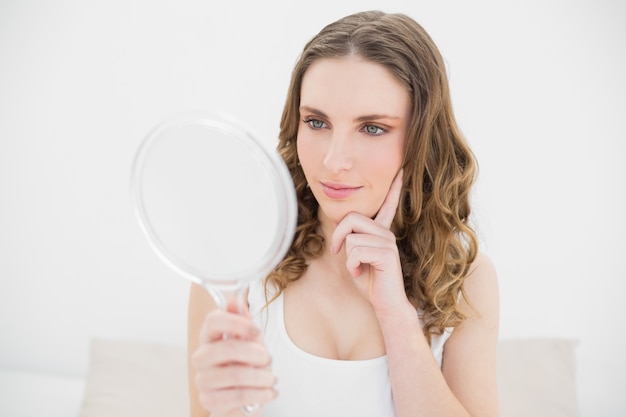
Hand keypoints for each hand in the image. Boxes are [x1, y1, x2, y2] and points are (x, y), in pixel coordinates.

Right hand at [191, 299, 276, 416]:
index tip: (256, 330)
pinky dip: (260, 394)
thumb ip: (243, 322)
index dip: (237, 323)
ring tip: (271, 379)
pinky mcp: (210, 401)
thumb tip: (233, 301)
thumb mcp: (249, 341)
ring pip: (236, 374)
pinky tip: (269, 392)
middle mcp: (201, 358)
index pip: (213, 321)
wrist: (240, 399)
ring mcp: (203, 380)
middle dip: (255, 353)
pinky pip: (239, 396)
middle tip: (269, 359)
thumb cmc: (244, 364)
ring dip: (262, 377)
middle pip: (227, 348)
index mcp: (209, 337)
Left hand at [330, 170, 408, 314]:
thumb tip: (339, 225)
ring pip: (351, 238)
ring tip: (357, 268)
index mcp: (381, 232)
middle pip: (352, 218)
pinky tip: (361, 273)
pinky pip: (355, 251)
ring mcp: (388, 242)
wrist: (386, 304)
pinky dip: (351, 265)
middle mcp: (387, 233)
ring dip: (347, 257)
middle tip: (338, 251)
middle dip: (338, 235)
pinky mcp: (387, 254)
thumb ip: (351, 240)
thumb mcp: (355, 257)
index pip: (388, 205)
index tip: (401, 170)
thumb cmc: (370, 282)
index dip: (394, 188)